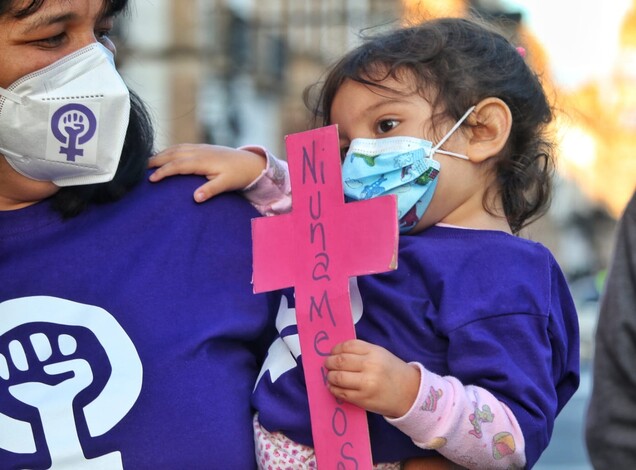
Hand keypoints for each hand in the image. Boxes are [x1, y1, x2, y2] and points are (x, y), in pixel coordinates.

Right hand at [148, 144, 265, 201]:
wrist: (249, 162)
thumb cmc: (237, 175)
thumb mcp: (226, 185)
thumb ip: (210, 190)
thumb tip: (195, 198)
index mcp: (201, 161)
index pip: (177, 166)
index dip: (163, 172)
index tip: (151, 180)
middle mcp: (198, 152)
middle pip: (172, 154)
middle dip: (156, 160)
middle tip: (140, 169)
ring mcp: (200, 148)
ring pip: (176, 149)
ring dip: (161, 154)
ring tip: (148, 162)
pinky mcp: (202, 148)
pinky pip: (182, 147)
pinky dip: (170, 150)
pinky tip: (165, 155)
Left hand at [324, 339, 419, 417]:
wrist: (410, 394)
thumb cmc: (392, 372)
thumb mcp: (381, 354)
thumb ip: (361, 352)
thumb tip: (336, 353)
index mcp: (374, 352)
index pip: (348, 346)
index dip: (336, 349)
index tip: (332, 352)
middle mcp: (370, 366)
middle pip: (340, 361)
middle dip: (329, 362)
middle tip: (328, 364)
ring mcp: (366, 384)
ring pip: (338, 377)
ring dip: (330, 376)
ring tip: (331, 376)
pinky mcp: (362, 399)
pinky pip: (341, 393)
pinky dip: (333, 388)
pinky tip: (334, 386)